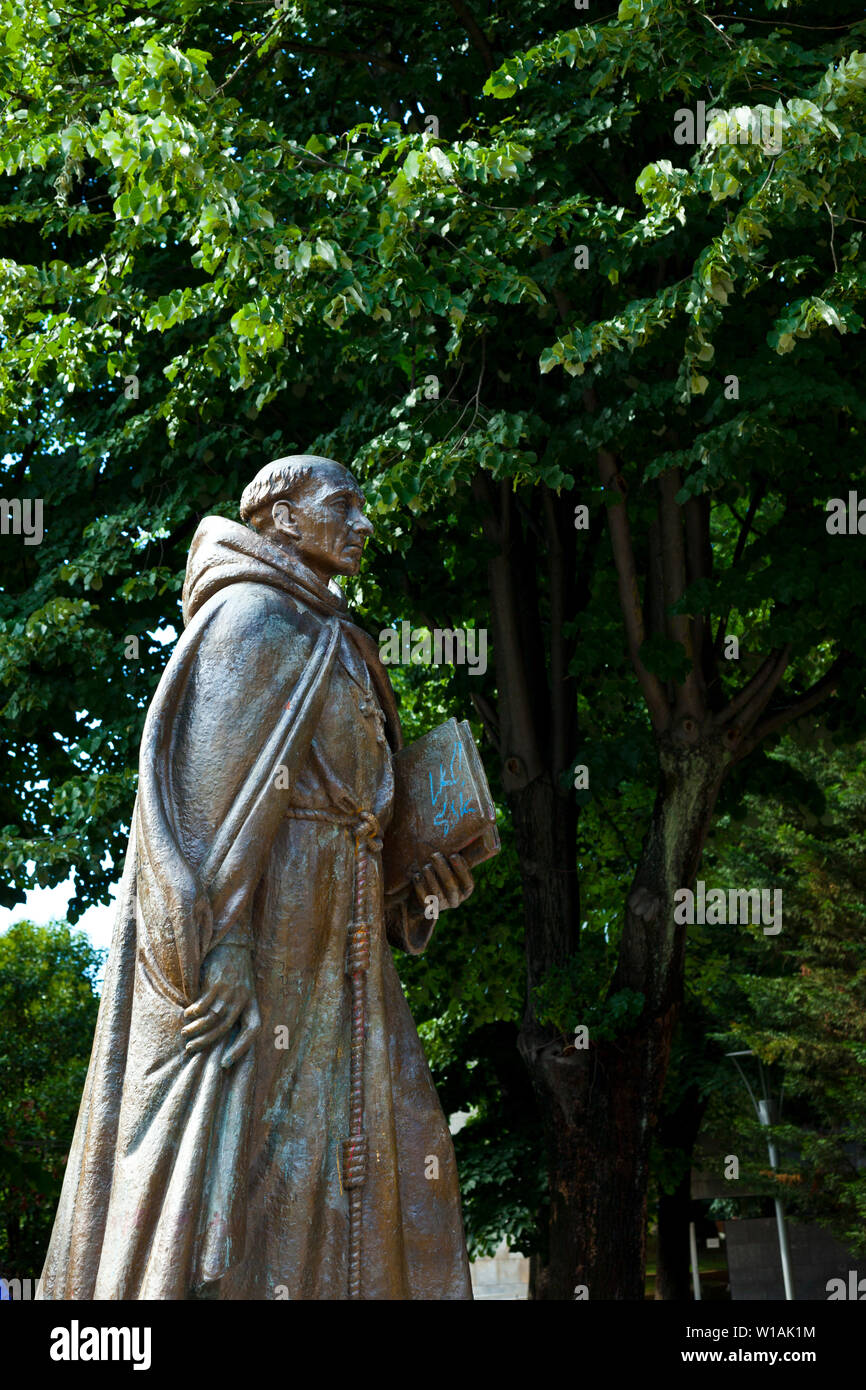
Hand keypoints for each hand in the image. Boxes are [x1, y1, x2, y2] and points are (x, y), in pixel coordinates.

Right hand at [181, 942, 260, 1068]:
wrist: (231, 944)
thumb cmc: (235, 972)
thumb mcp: (242, 991)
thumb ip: (235, 1009)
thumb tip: (218, 1033)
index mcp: (252, 1003)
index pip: (252, 1030)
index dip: (240, 1048)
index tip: (225, 1062)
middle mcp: (242, 998)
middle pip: (225, 1027)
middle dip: (206, 1042)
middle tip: (191, 1048)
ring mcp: (229, 990)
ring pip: (211, 1018)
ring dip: (196, 1029)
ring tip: (185, 1033)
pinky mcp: (216, 982)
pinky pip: (202, 1004)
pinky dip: (192, 1013)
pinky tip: (186, 1014)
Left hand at [412, 851, 473, 917]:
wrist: (425, 893)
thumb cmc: (441, 873)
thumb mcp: (451, 867)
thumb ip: (457, 857)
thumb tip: (463, 830)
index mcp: (465, 890)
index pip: (468, 883)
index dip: (461, 870)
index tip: (454, 855)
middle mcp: (456, 900)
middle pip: (451, 886)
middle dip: (443, 870)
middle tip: (434, 855)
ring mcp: (442, 906)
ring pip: (437, 894)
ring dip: (431, 878)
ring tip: (425, 866)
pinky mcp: (428, 909)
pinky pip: (424, 900)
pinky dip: (420, 887)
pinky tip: (416, 876)